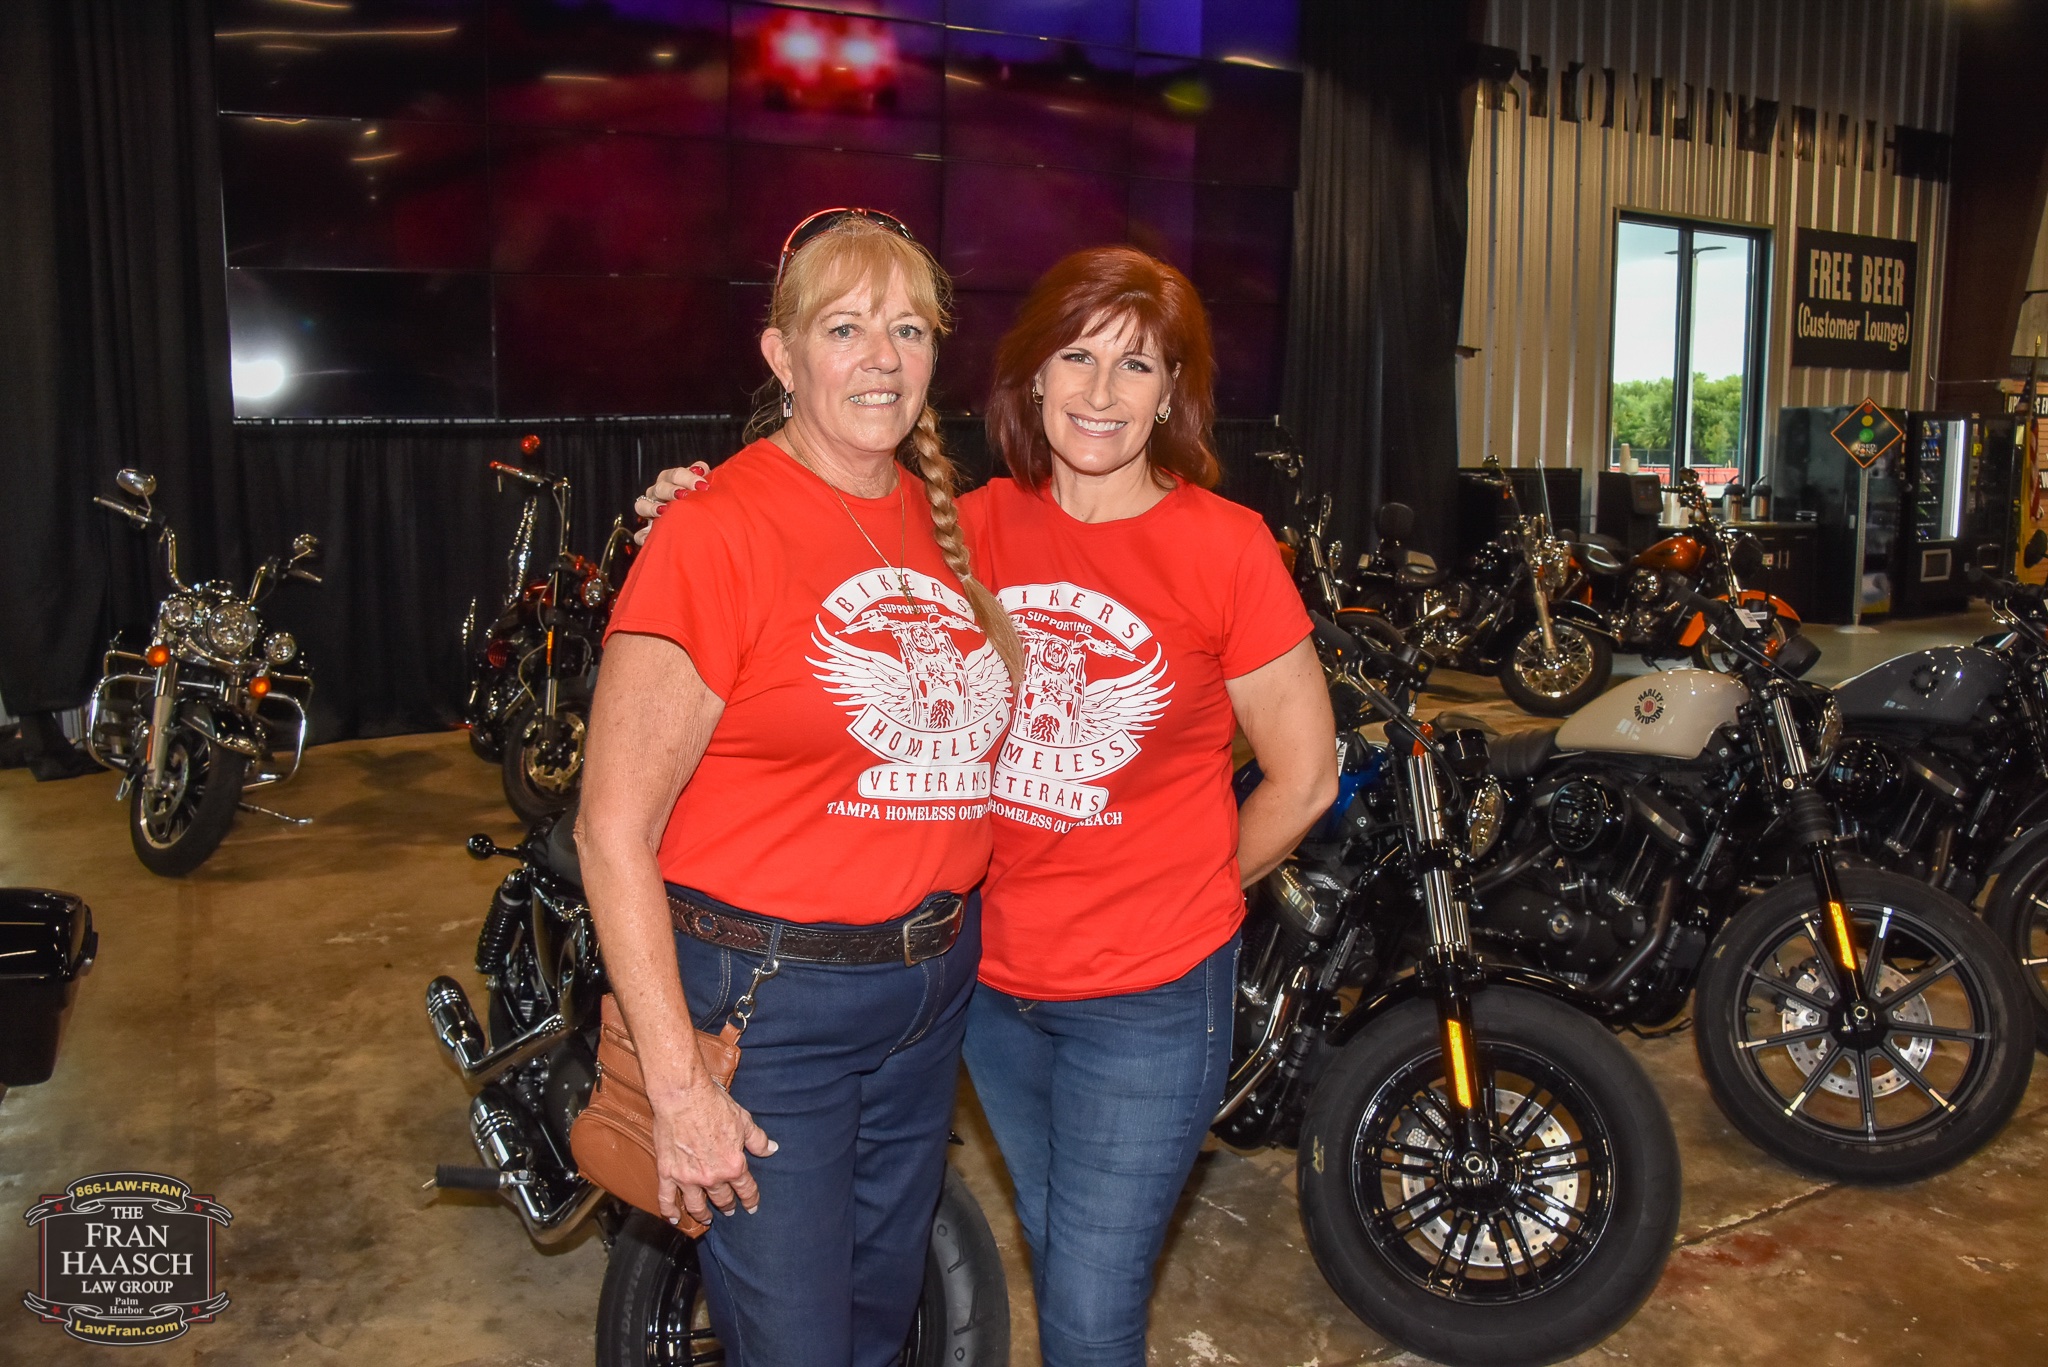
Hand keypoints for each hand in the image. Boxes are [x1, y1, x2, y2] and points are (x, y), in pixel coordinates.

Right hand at [632, 462, 710, 544]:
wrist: (697, 526)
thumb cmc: (699, 501)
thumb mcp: (702, 486)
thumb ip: (701, 473)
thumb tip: (701, 469)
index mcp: (671, 481)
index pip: (675, 475)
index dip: (688, 477)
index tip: (703, 485)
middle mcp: (658, 493)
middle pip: (660, 488)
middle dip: (672, 490)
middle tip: (685, 495)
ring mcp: (651, 511)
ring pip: (642, 505)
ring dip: (652, 507)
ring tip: (663, 511)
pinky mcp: (648, 531)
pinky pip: (639, 534)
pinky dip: (642, 536)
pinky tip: (648, 537)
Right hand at [648, 1072, 777, 1225]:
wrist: (684, 1097)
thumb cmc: (714, 1105)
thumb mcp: (744, 1121)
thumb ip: (758, 1140)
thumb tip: (772, 1149)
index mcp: (733, 1165)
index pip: (746, 1189)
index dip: (751, 1199)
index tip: (752, 1207)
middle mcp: (711, 1176)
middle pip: (722, 1198)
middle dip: (728, 1206)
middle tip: (729, 1210)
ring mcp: (687, 1178)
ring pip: (696, 1204)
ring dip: (703, 1214)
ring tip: (707, 1219)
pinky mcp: (667, 1173)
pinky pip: (666, 1199)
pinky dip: (670, 1212)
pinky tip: (674, 1219)